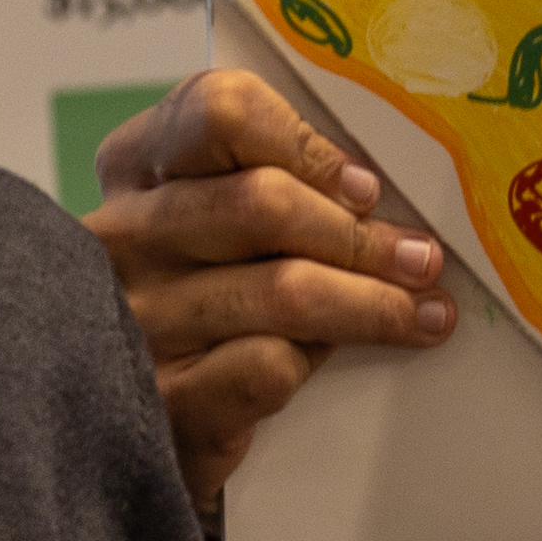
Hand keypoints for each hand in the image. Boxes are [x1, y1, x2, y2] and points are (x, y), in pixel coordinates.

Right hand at [87, 68, 452, 513]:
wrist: (135, 429)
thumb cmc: (201, 303)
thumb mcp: (216, 229)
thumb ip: (273, 187)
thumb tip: (383, 198)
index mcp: (136, 168)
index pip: (219, 111)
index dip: (306, 144)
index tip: (365, 187)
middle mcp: (118, 237)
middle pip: (262, 203)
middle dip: (361, 237)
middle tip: (421, 260)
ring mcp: (131, 321)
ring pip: (282, 289)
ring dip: (372, 303)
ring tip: (423, 313)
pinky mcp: (158, 402)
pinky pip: (265, 365)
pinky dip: (316, 362)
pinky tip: (335, 364)